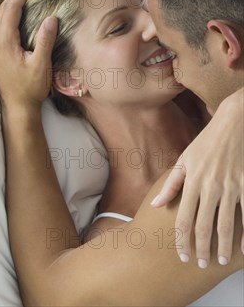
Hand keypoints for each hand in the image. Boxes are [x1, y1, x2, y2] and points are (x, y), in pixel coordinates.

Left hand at [0, 0, 57, 111]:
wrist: (17, 107)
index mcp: (4, 42)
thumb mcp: (41, 64)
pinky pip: (1, 26)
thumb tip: (51, 18)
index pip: (11, 10)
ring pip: (0, 17)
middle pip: (3, 10)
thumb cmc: (30, 88)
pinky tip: (20, 13)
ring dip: (12, 3)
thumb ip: (45, 40)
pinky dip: (10, 14)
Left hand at [151, 87, 243, 266]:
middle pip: (205, 226)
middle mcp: (211, 187)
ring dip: (224, 246)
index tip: (183, 256)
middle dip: (203, 248)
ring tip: (221, 260)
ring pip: (227, 224)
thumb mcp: (183, 161)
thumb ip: (170, 185)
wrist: (234, 123)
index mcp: (192, 182)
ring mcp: (232, 186)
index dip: (182, 240)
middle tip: (203, 265)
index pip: (183, 218)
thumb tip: (155, 204)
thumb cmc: (206, 143)